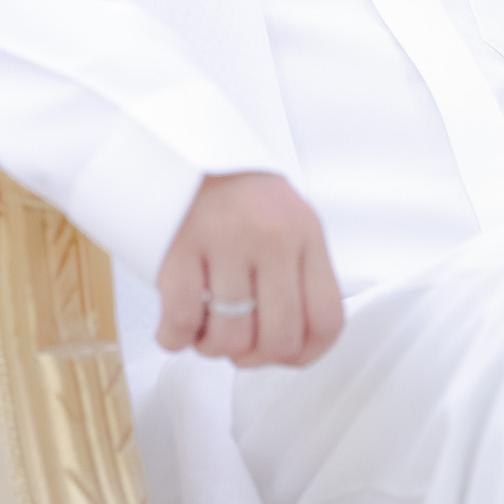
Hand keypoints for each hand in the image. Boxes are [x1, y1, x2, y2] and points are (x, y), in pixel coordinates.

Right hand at [156, 171, 343, 367]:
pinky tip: (177, 326)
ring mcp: (225, 241)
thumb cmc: (240, 193)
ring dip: (213, 348)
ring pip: (229, 338)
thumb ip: (300, 274)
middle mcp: (272, 237)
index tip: (287, 354)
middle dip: (256, 358)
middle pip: (279, 338)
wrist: (187, 145)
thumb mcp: (290, 221)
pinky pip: (180, 321)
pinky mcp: (179, 247)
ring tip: (206, 330)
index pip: (327, 319)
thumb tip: (297, 344)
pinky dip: (176, 338)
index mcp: (306, 234)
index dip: (307, 353)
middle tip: (240, 346)